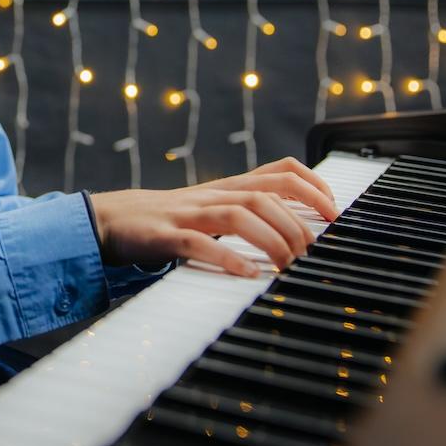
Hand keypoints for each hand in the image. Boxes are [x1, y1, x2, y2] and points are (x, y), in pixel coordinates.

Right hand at [89, 157, 339, 277]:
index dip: (313, 187)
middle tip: (311, 253)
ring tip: (287, 265)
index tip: (334, 213)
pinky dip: (226, 258)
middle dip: (296, 224)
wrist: (111, 219)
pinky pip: (198, 243)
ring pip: (237, 214)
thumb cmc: (167, 219)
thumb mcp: (212, 209)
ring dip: (270, 240)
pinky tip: (247, 274)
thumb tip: (298, 227)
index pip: (279, 172)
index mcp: (227, 188)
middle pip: (264, 196)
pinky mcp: (165, 235)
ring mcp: (187, 213)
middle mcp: (212, 195)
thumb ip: (248, 212)